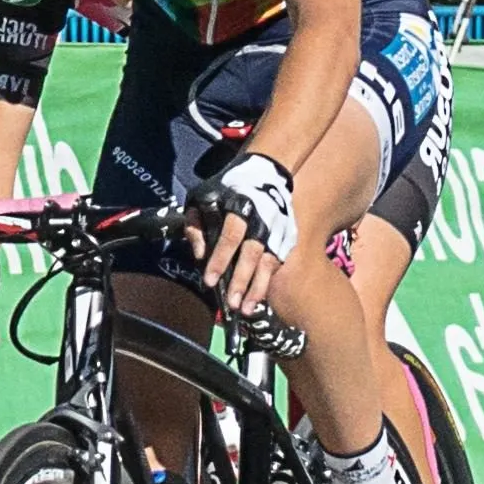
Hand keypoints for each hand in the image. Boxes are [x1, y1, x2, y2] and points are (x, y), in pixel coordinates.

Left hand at [182, 151, 294, 317]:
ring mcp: (278, 230)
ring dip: (257, 287)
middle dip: (241, 280)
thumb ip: (196, 226)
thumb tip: (198, 255)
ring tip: (246, 310)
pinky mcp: (287, 237)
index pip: (231, 236)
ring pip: (268, 262)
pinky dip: (267, 282)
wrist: (265, 173)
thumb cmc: (226, 189)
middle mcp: (263, 220)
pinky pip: (278, 263)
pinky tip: (257, 300)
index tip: (210, 281)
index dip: (221, 259)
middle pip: (252, 253)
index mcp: (240, 207)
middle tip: (230, 304)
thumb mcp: (202, 199)